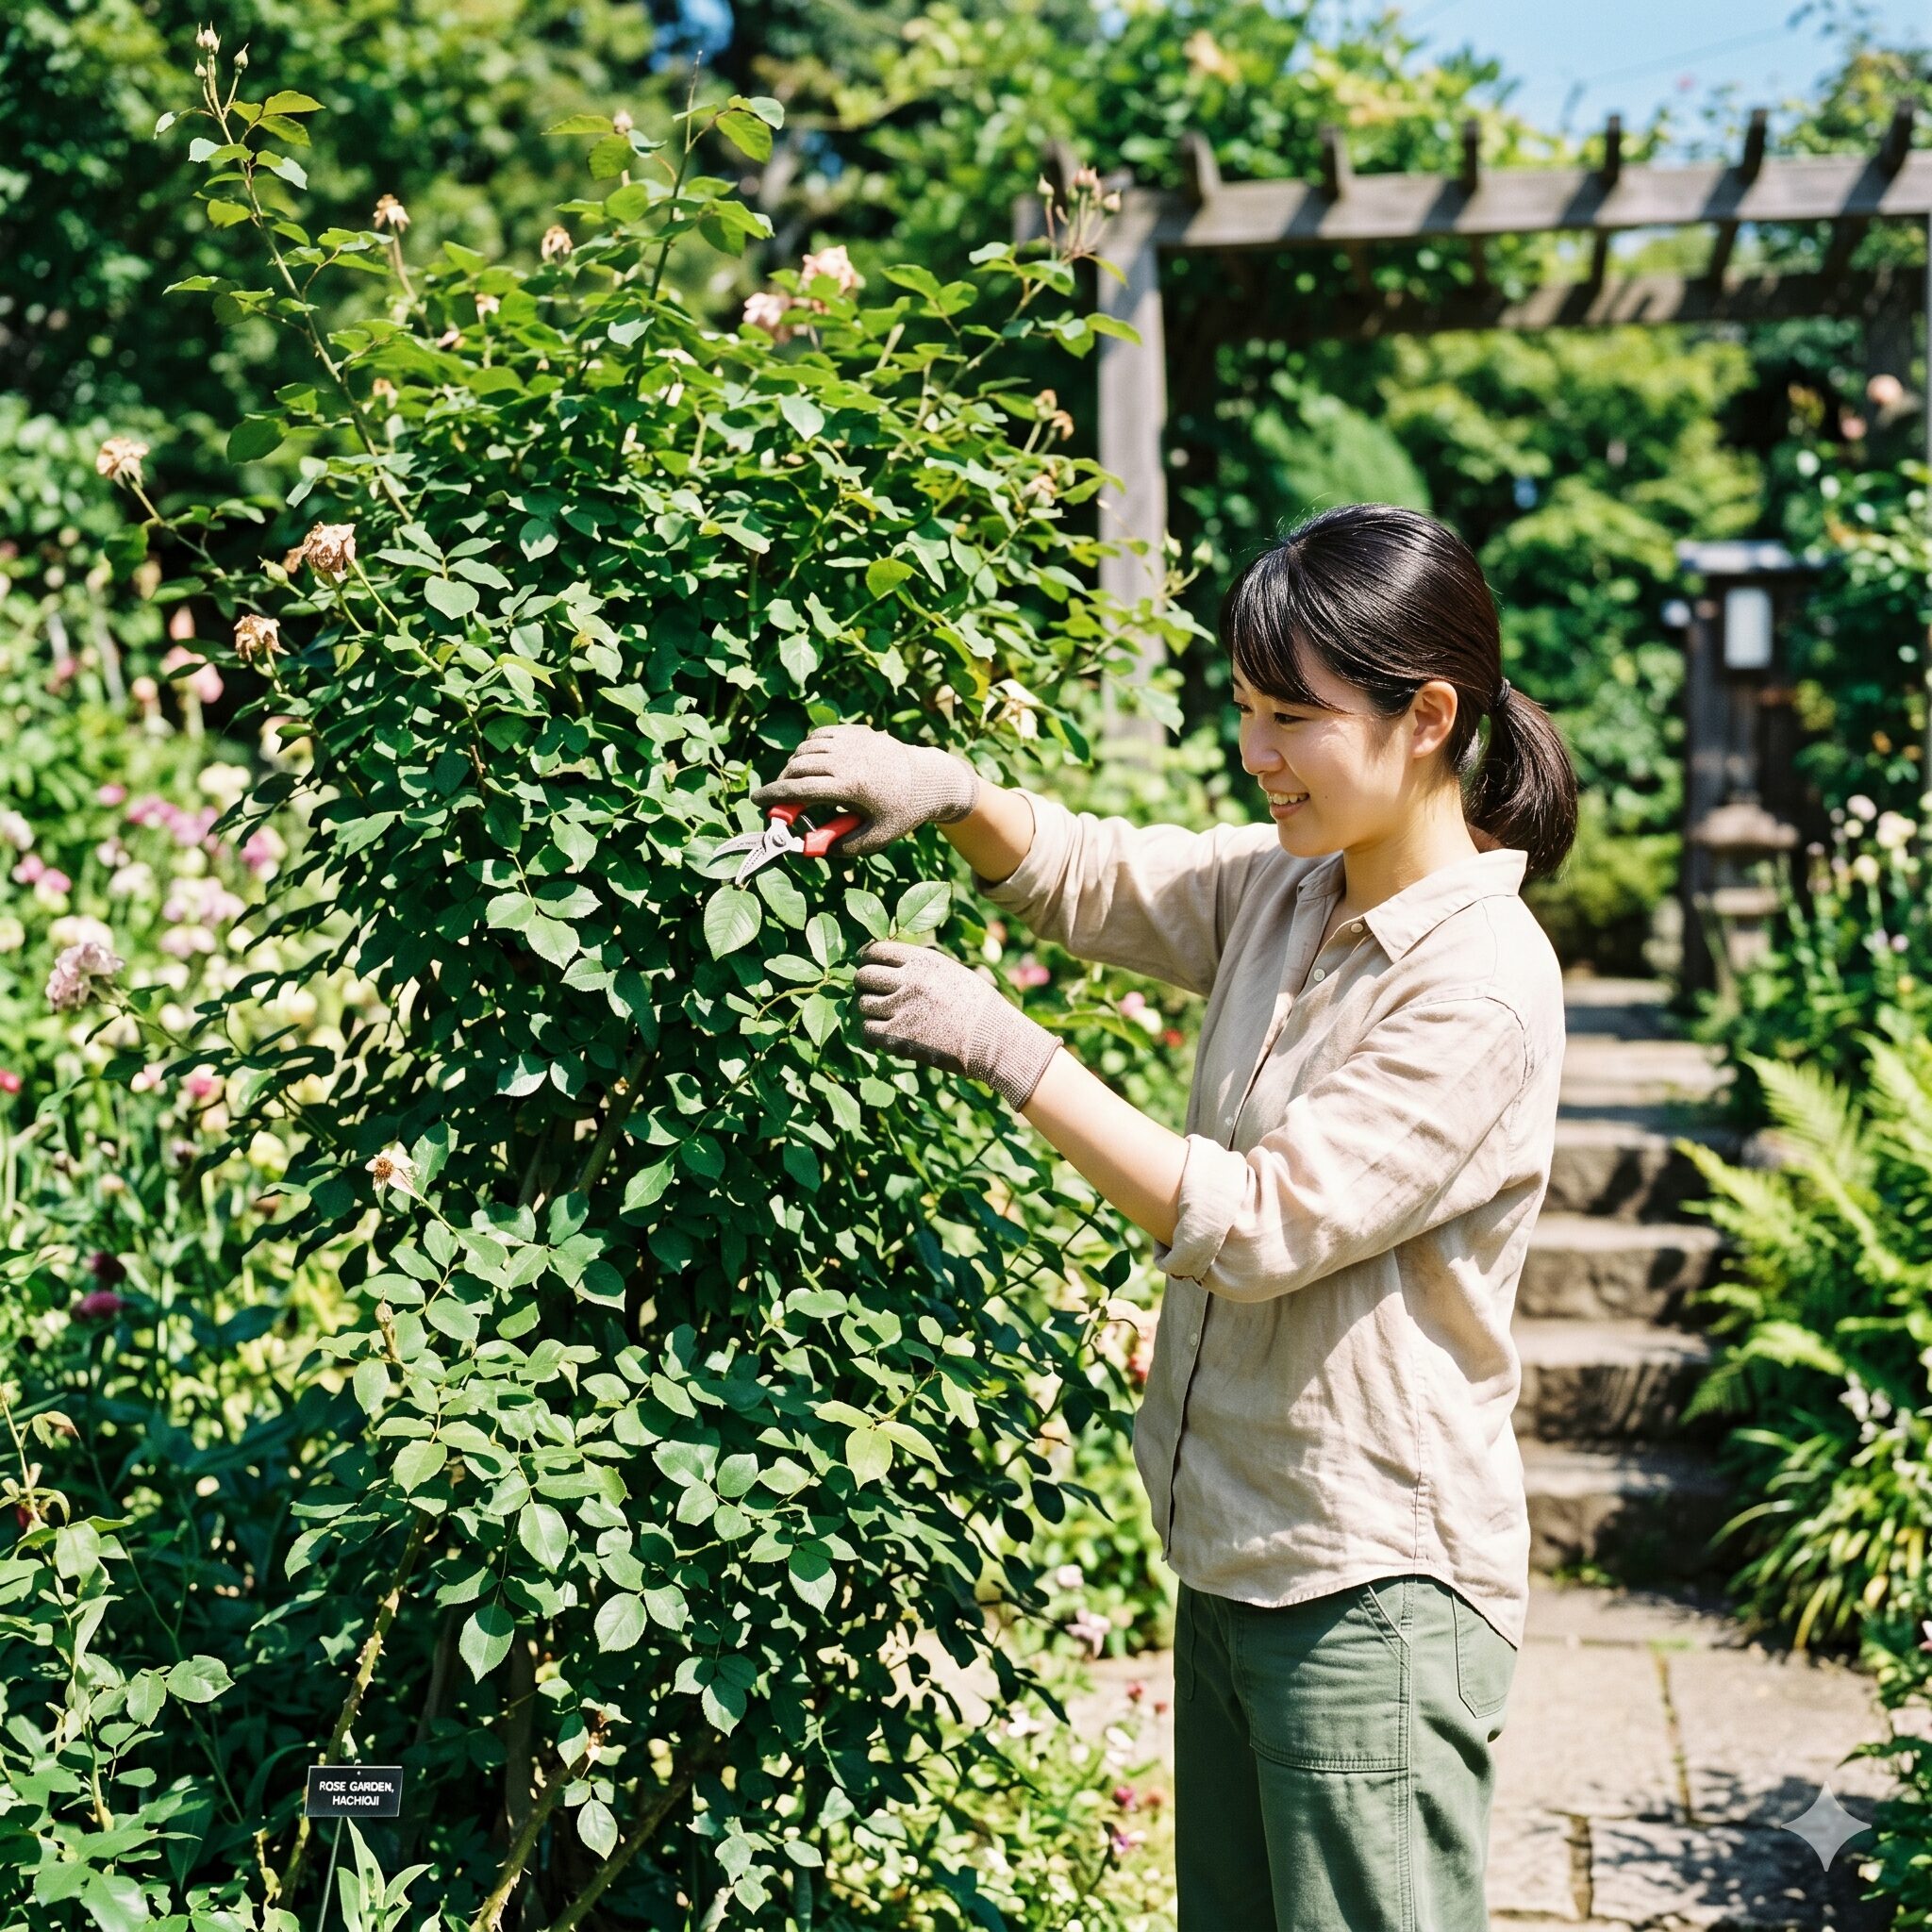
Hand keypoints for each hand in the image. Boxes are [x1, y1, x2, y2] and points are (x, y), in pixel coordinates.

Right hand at [750, 723, 978, 858]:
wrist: (929, 780)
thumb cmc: (902, 813)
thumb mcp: (875, 839)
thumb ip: (840, 846)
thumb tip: (808, 847)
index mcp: (852, 785)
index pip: (800, 788)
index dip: (774, 795)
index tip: (757, 801)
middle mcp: (850, 758)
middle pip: (798, 766)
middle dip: (783, 783)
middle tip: (783, 800)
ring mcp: (853, 741)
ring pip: (806, 748)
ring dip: (795, 766)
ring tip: (802, 785)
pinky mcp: (857, 731)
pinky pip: (819, 736)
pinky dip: (809, 750)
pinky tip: (815, 765)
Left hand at [853, 939, 1060, 1109]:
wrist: (993, 1039)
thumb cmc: (978, 1007)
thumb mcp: (951, 971)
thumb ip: (920, 966)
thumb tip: (888, 963)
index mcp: (923, 961)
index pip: (877, 951)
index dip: (868, 959)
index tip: (867, 966)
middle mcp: (909, 981)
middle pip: (864, 976)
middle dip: (865, 983)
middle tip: (871, 992)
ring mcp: (901, 1010)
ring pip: (862, 1004)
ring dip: (870, 1008)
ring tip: (883, 1014)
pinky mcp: (897, 1038)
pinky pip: (867, 1030)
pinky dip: (872, 1031)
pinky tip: (884, 1032)